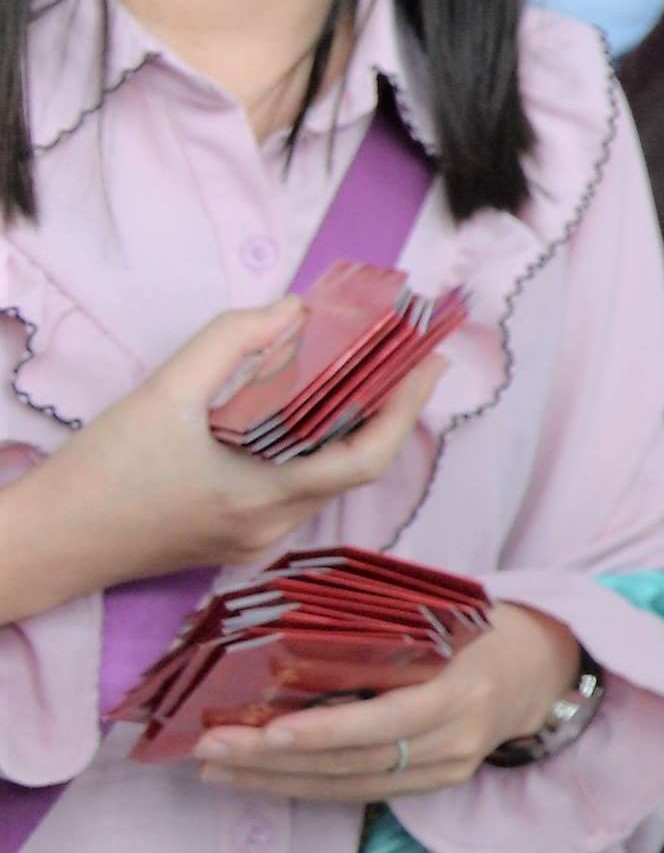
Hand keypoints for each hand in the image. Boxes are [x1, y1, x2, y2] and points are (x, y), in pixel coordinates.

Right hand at [0, 303, 432, 623]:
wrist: (45, 542)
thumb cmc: (99, 470)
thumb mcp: (162, 393)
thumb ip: (230, 341)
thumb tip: (292, 310)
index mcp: (261, 499)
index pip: (365, 459)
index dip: (406, 409)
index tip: (430, 362)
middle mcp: (268, 529)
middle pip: (352, 469)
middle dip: (385, 411)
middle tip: (404, 358)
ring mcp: (251, 541)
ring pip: (323, 480)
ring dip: (348, 430)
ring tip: (364, 375)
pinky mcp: (230, 540)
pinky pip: (292, 490)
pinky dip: (310, 449)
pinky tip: (304, 413)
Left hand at [191, 604, 585, 806]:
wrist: (545, 670)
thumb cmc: (486, 629)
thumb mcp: (450, 616)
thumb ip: (387, 626)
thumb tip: (293, 614)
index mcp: (462, 692)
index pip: (384, 723)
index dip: (324, 733)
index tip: (266, 732)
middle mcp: (454, 740)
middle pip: (354, 762)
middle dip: (275, 761)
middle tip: (211, 748)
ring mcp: (444, 769)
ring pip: (348, 785)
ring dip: (276, 781)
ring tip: (216, 767)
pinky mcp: (432, 785)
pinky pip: (360, 793)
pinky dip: (305, 787)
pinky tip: (261, 777)